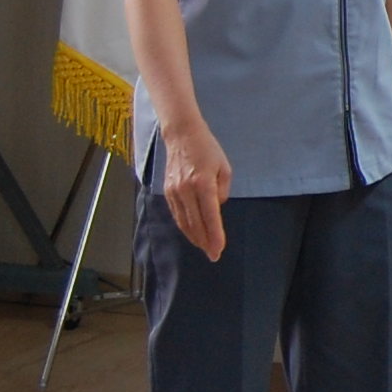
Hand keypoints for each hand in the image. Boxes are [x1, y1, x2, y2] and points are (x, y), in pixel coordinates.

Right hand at [160, 121, 231, 260]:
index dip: (215, 235)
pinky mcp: (167, 191)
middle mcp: (186, 190)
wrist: (182, 135)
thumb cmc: (208, 150)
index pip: (210, 216)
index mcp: (203, 183)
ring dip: (194, 237)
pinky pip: (177, 214)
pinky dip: (185, 226)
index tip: (219, 250)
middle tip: (213, 255)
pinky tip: (192, 233)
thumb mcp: (224, 168)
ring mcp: (174, 191)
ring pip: (184, 222)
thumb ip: (223, 191)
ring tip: (204, 248)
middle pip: (196, 223)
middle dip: (205, 242)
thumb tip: (215, 208)